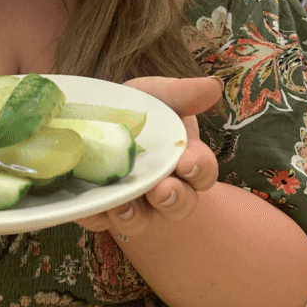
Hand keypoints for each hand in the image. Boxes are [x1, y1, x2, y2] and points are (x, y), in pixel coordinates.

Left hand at [76, 75, 221, 238]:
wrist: (94, 117)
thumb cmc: (136, 109)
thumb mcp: (156, 95)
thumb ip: (182, 94)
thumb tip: (214, 85)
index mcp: (184, 161)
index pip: (202, 172)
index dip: (199, 169)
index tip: (188, 162)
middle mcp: (162, 189)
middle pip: (179, 205)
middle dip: (174, 199)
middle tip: (162, 191)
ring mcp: (132, 202)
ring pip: (141, 220)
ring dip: (135, 216)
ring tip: (123, 206)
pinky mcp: (99, 209)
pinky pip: (99, 220)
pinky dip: (97, 216)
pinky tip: (92, 207)